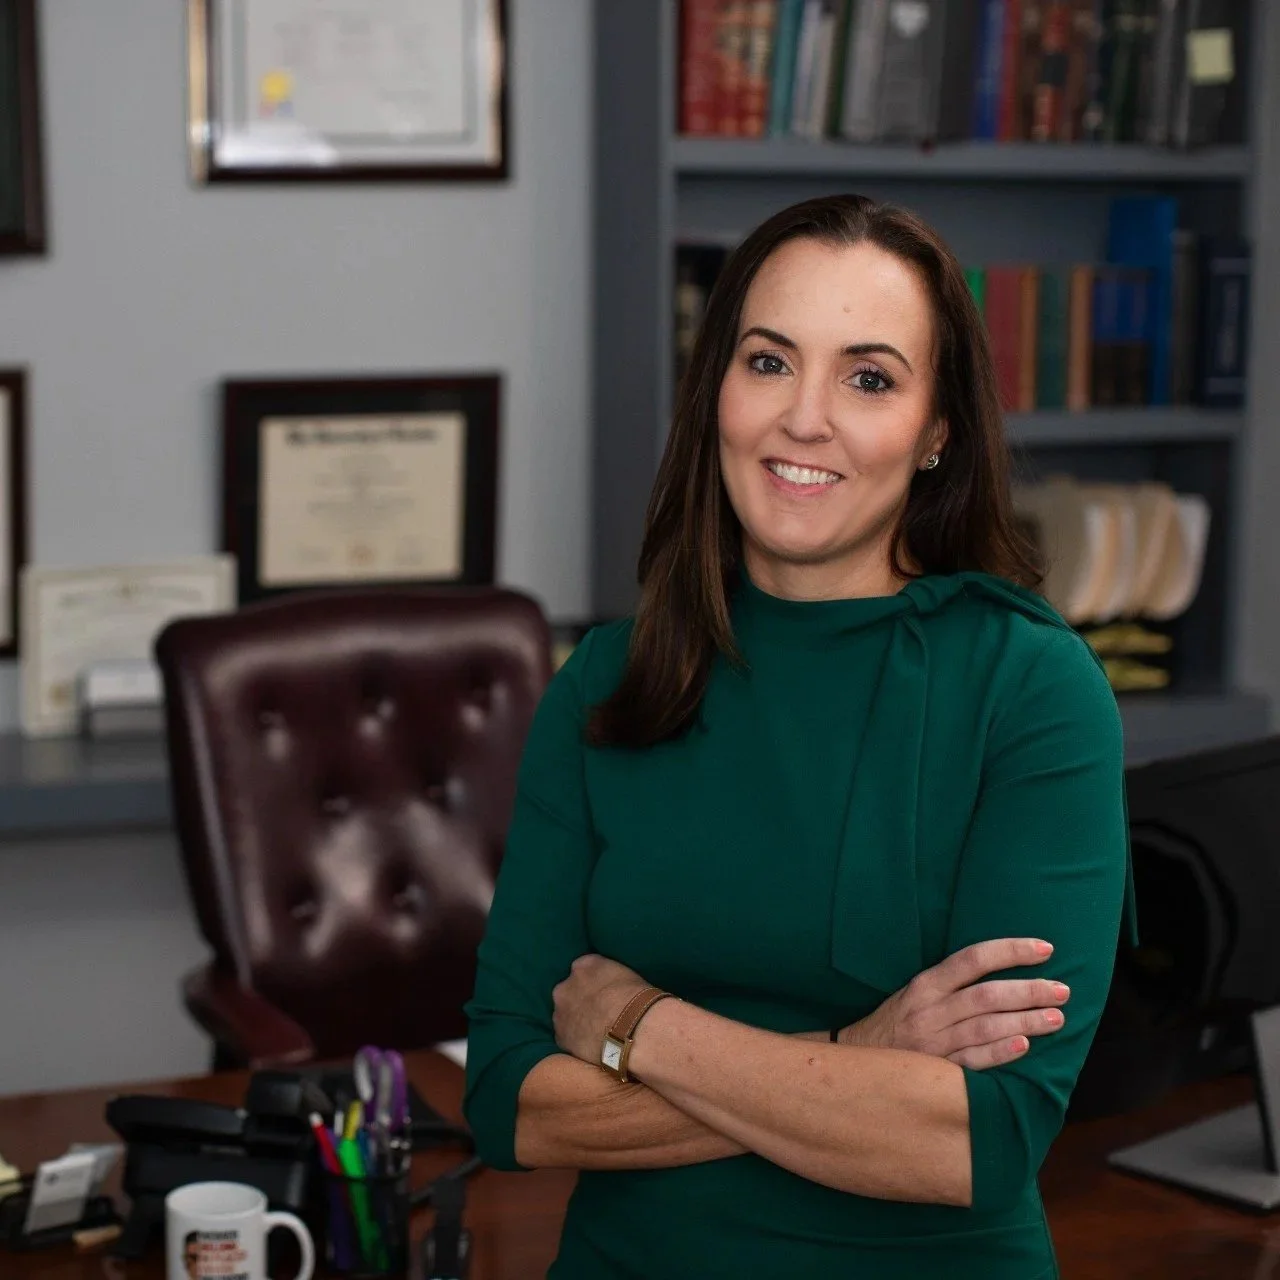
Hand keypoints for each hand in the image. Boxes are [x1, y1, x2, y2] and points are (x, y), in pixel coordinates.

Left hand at [553, 954, 652, 1064]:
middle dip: (579, 999)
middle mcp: (565, 986)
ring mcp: (559, 1013)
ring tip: (594, 1030)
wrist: (631, 1030)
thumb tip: (608, 986)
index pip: (584, 969)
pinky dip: (576, 1038)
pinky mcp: (560, 1037)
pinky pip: (567, 1036)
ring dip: (575, 1019)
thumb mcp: (625, 975)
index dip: (593, 982)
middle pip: (568, 991)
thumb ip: (608, 977)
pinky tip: (590, 1043)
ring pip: (565, 1014)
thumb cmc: (636, 999)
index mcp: (583, 965)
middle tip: (597, 1011)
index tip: (603, 991)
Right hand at [834, 938, 1069, 1068]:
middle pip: (985, 995)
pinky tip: (1024, 1046)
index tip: (1045, 949)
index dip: (1010, 951)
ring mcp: (932, 1042)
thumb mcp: (915, 994)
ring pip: (984, 1027)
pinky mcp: (936, 1071)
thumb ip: (952, 985)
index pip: (972, 959)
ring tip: (1056, 1018)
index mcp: (925, 984)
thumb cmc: (897, 1024)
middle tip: (1061, 990)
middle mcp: (929, 1009)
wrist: (856, 1061)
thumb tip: (1006, 970)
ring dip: (1024, 1021)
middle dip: (1028, 991)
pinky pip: (972, 1061)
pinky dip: (999, 1053)